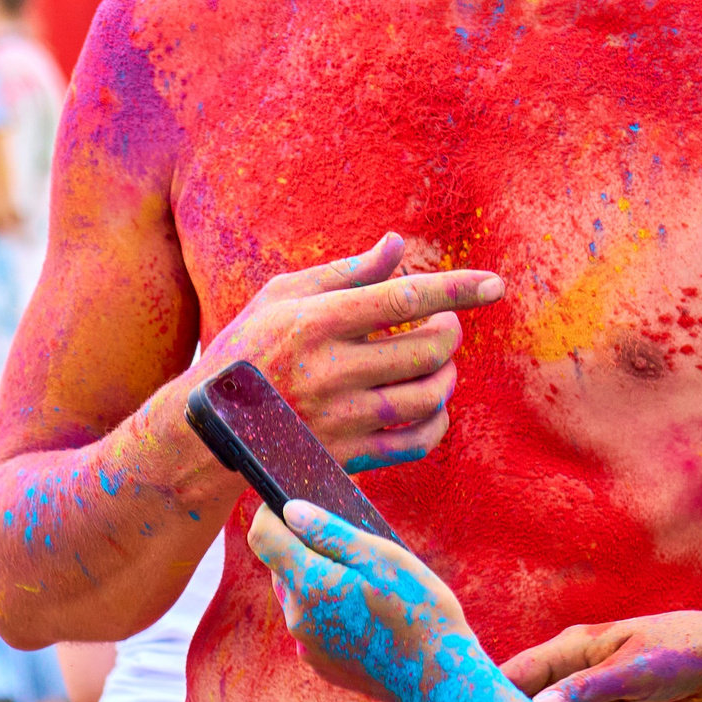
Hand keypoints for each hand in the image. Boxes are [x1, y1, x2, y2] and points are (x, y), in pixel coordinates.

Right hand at [195, 234, 503, 473]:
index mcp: (316, 321)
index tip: (495, 284)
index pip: (403, 299)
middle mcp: (331, 371)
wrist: (207, 430)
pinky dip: (437, 421)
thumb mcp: (282, 295)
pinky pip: (416, 442)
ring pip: (427, 396)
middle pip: (427, 351)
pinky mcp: (345, 456)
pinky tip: (431, 405)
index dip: (456, 290)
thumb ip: (345, 272)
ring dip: (446, 375)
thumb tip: (398, 245)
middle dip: (450, 332)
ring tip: (437, 362)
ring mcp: (339, 419)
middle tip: (445, 325)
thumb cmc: (247, 347)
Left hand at [248, 498, 479, 701]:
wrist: (440, 677)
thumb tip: (289, 510)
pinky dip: (330, 609)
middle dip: (307, 547)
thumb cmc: (417, 609)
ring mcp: (307, 645)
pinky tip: (368, 614)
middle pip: (283, 565)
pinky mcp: (321, 664)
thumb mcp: (380, 556)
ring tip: (367, 583)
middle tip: (354, 547)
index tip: (292, 502)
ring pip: (300, 594)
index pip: (262, 537)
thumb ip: (328, 531)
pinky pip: (314, 623)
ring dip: (321, 579)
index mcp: (309, 584)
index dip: (271, 512)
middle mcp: (298, 618)